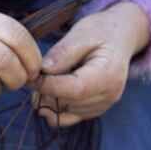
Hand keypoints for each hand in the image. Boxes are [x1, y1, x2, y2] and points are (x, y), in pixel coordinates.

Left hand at [31, 2, 150, 127]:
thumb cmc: (100, 31)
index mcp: (109, 74)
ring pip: (65, 112)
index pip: (76, 89)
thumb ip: (63, 52)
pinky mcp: (94, 111)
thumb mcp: (82, 33)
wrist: (118, 39)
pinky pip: (68, 118)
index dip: (49, 86)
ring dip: (48, 99)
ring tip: (45, 79)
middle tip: (35, 75)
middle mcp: (109, 95)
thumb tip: (43, 70)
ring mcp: (102, 106)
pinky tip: (49, 93)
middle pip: (68, 102)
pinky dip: (54, 108)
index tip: (32, 76)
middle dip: (46, 92)